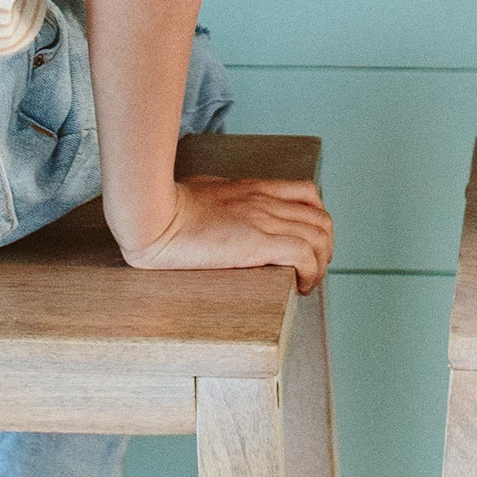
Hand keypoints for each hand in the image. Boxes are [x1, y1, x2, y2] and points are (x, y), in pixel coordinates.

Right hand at [119, 174, 332, 289]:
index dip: (318, 220)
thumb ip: (218, 201)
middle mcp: (265, 201)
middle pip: (321, 219)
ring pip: (319, 237)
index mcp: (252, 188)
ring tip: (307, 284)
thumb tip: (216, 214)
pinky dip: (311, 273)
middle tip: (311, 271)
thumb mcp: (200, 193)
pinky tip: (300, 287)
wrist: (151, 214)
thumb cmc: (163, 207)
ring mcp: (263, 220)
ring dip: (321, 264)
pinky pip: (303, 255)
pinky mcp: (257, 242)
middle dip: (325, 248)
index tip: (308, 245)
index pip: (308, 193)